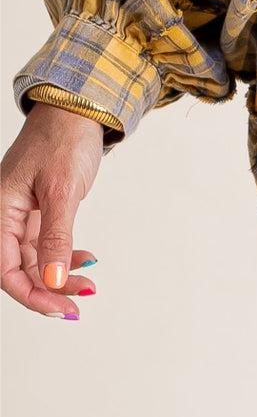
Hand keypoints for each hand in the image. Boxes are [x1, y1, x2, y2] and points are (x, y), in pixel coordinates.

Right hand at [1, 103, 103, 319]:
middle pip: (20, 269)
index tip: (60, 307)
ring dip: (60, 274)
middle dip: (48, 289)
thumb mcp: (62, 190)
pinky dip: (66, 255)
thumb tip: (52, 281)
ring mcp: (24, 213)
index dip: (31, 294)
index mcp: (1, 211)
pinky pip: (48, 243)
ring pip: (36, 259)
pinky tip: (86, 260)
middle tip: (77, 303)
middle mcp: (7, 215)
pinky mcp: (42, 209)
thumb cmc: (64, 138)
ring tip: (88, 283)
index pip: (6, 269)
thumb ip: (57, 237)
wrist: (78, 108)